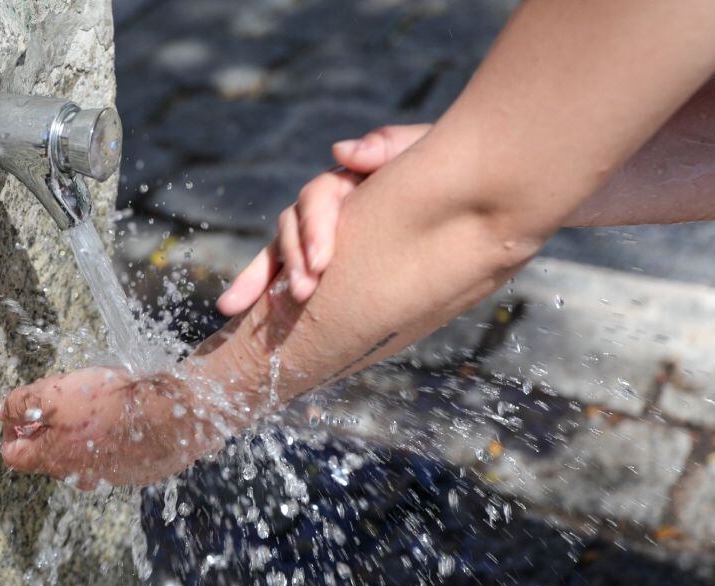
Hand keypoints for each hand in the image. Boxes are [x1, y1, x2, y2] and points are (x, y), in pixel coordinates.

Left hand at [0, 367, 215, 487]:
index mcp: (53, 459)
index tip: (20, 413)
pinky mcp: (134, 471)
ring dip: (79, 435)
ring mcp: (107, 477)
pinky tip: (121, 417)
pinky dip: (109, 440)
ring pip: (80, 457)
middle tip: (58, 403)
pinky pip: (112, 457)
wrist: (171, 416)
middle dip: (47, 430)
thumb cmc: (112, 404)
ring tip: (93, 406)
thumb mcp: (55, 393)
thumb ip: (22, 403)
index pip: (13, 455)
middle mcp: (77, 476)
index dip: (9, 432)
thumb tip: (3, 411)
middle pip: (48, 456)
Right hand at [216, 123, 432, 314]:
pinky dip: (262, 294)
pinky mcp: (328, 270)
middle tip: (302, 294)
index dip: (314, 227)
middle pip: (291, 228)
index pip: (316, 199)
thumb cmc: (451, 170)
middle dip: (290, 262)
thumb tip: (342, 152)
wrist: (475, 201)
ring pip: (281, 255)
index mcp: (350, 182)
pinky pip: (288, 279)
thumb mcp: (426, 150)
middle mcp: (330, 209)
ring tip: (252, 311)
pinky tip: (239, 312)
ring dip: (264, 281)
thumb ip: (388, 145)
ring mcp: (324, 239)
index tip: (321, 261)